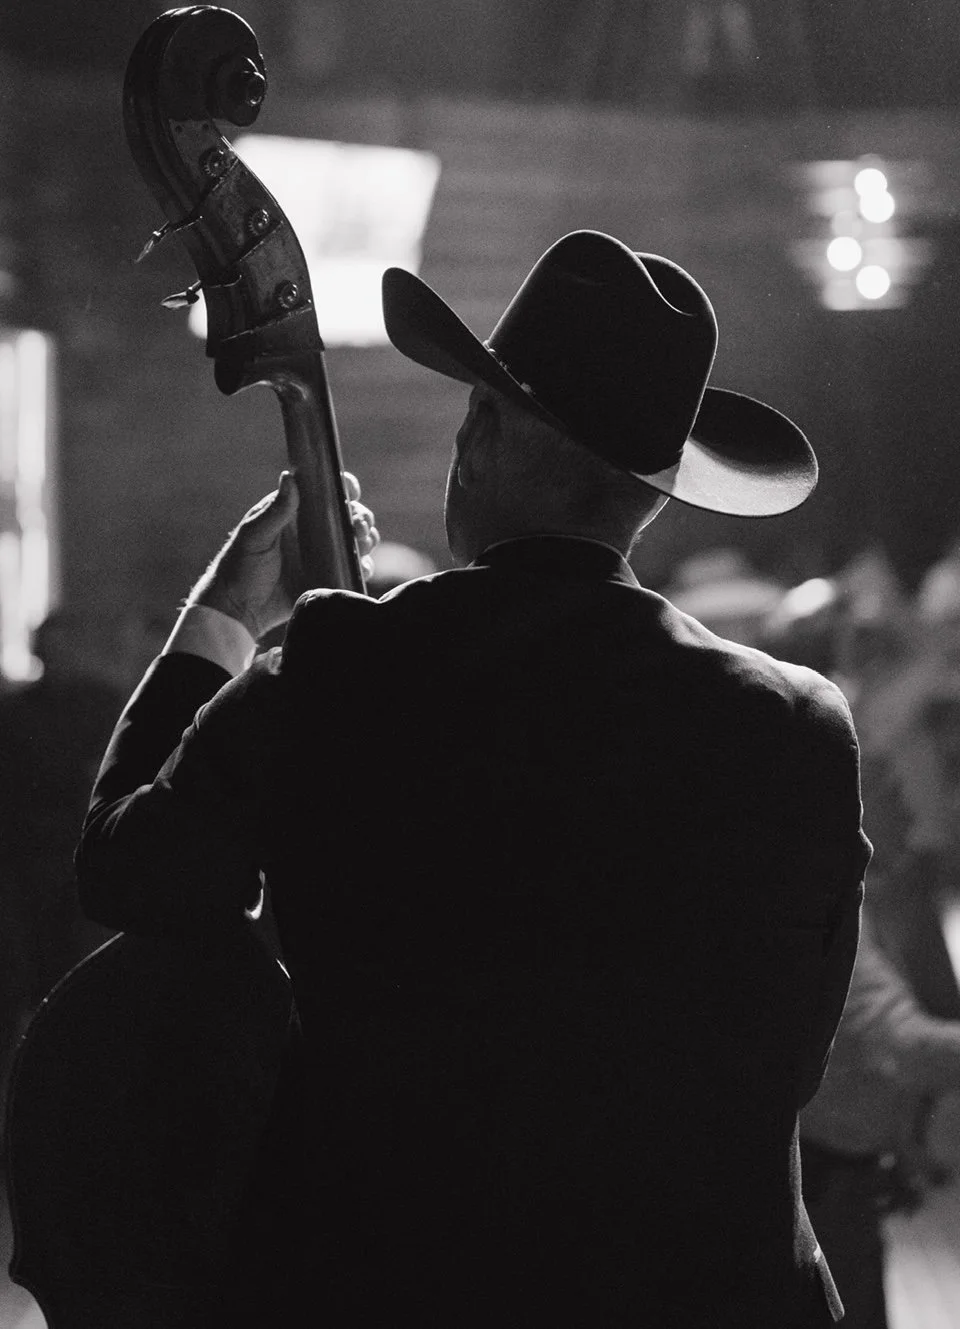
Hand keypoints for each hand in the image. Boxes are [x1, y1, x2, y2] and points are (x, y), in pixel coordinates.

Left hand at [189, 470, 379, 639]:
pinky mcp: (328, 576)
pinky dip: (363, 566)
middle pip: (349, 515)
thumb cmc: (239, 566)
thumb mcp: (254, 535)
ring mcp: (323, 554)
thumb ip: (275, 510)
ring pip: (357, 540)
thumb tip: (289, 476)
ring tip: (362, 544)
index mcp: (296, 512)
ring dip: (367, 540)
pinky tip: (361, 568)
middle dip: (361, 517)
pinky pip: (354, 568)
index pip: (326, 491)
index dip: (344, 487)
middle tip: (358, 526)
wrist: (238, 609)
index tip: (351, 492)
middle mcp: (313, 530)